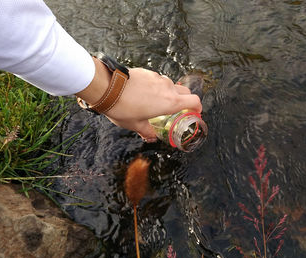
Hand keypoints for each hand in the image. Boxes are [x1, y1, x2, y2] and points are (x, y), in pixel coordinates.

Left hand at [76, 59, 201, 141]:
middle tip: (178, 109)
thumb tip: (151, 136)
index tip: (195, 112)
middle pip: (185, 92)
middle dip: (185, 100)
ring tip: (157, 103)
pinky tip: (144, 94)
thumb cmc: (122, 107)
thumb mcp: (135, 124)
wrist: (107, 87)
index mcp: (170, 102)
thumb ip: (147, 131)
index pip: (194, 101)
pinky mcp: (148, 72)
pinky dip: (156, 87)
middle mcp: (167, 88)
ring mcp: (158, 78)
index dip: (197, 107)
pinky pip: (158, 80)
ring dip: (169, 93)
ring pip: (170, 85)